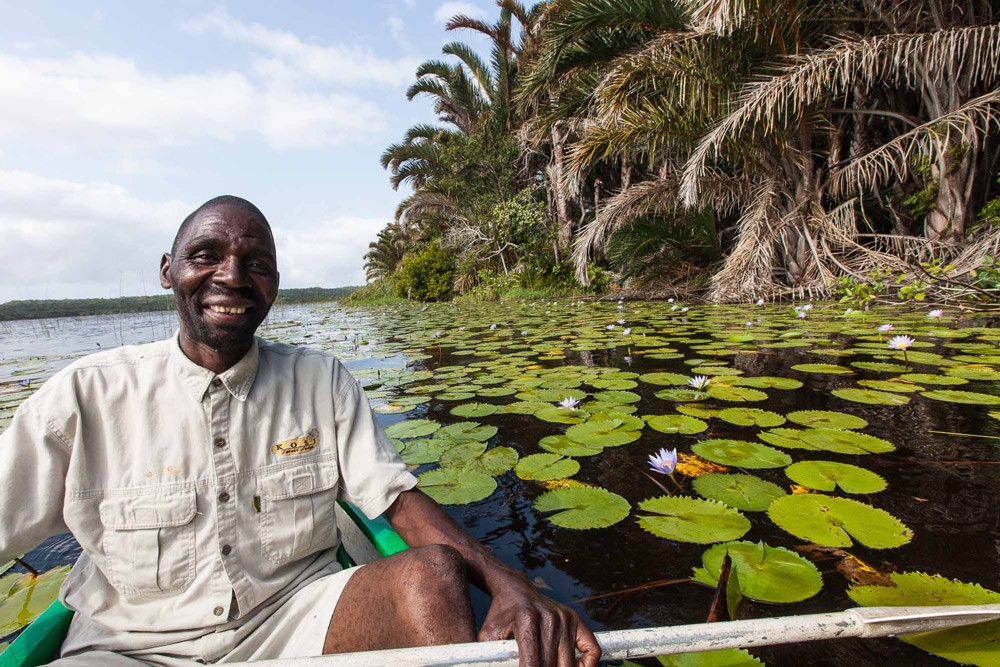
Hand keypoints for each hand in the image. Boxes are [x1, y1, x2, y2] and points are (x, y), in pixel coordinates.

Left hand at [477, 572, 600, 666]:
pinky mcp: (576, 619)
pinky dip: (588, 666)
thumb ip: (493, 658)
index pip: (533, 664)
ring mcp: (565, 619)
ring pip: (570, 664)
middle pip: (552, 666)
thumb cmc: (500, 617)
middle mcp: (550, 619)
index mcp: (527, 621)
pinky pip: (591, 649)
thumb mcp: (488, 635)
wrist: (515, 590)